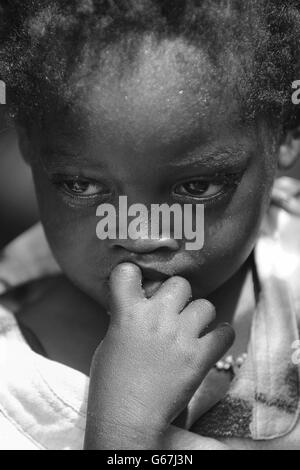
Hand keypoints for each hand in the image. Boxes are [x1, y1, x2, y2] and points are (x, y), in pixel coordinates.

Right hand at [84, 263, 233, 449]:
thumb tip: (139, 307)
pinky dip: (221, 335)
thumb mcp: (110, 342)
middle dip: (177, 295)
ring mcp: (181, 336)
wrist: (127, 419)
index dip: (133, 275)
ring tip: (193, 329)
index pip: (128, 271)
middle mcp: (156, 317)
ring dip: (200, 316)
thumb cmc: (111, 384)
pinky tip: (212, 341)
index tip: (138, 284)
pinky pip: (224, 333)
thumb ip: (126, 319)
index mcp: (127, 313)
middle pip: (179, 283)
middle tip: (173, 310)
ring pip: (205, 305)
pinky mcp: (200, 357)